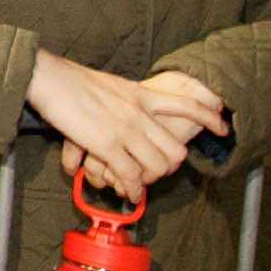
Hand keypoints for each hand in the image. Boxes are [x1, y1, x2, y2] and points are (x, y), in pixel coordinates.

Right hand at [28, 51, 226, 202]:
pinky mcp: (107, 145)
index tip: (223, 126)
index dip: (210, 117)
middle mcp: (139, 114)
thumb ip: (126, 98)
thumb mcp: (109, 84)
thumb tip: (130, 108)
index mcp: (140, 95)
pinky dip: (132, 190)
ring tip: (138, 184)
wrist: (48, 77)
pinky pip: (131, 177)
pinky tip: (128, 194)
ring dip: (150, 181)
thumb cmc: (70, 79)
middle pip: (175, 149)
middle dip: (171, 166)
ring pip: (158, 167)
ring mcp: (125, 130)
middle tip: (158, 171)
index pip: (187, 104)